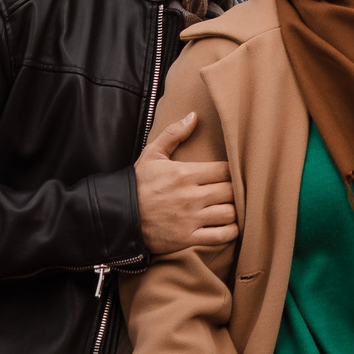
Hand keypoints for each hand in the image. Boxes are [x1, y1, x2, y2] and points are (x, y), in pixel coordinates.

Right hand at [136, 113, 237, 256]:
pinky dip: (231, 231)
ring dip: (234, 210)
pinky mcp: (188, 238)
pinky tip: (229, 225)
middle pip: (231, 191)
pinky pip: (221, 236)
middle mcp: (191, 196)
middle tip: (234, 190)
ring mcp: (191, 219)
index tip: (232, 172)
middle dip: (236, 190)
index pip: (225, 169)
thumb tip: (194, 115)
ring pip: (230, 213)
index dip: (233, 170)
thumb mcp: (152, 154)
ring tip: (231, 206)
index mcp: (185, 173)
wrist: (118, 216)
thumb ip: (174, 134)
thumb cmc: (138, 184)